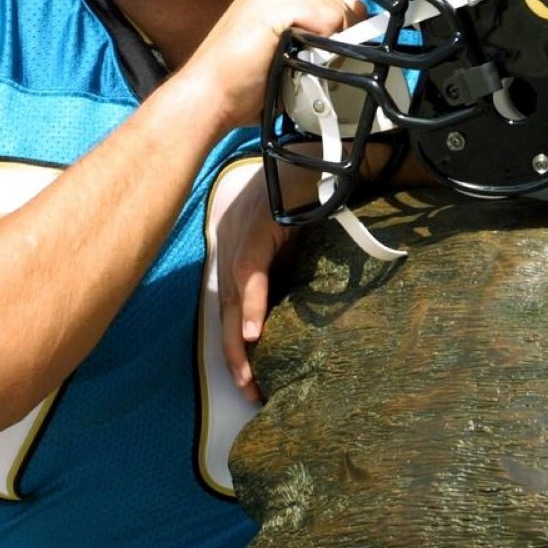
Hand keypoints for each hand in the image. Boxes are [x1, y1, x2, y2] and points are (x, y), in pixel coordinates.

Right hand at [178, 0, 364, 132]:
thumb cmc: (246, 79)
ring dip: (325, 47)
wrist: (210, 95)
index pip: (342, 1)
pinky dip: (320, 48)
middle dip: (336, 41)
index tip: (313, 56)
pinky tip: (288, 57)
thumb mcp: (290, 42)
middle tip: (300, 64)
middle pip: (347, 5)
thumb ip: (319, 31)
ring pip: (341, 14)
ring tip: (290, 61)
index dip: (340, 35)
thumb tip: (359, 40)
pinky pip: (331, 21)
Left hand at [216, 160, 318, 402]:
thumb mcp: (292, 240)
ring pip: (234, 299)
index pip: (232, 305)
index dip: (236, 344)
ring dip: (239, 342)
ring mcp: (240, 236)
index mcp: (238, 250)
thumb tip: (291, 315)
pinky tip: (255, 332)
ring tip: (250, 379)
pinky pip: (252, 273)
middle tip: (250, 392)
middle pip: (227, 310)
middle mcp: (230, 245)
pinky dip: (254, 303)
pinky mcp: (257, 229)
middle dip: (235, 355)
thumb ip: (286, 271)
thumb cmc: (308, 194)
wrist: (320, 155)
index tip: (249, 379)